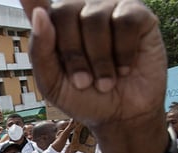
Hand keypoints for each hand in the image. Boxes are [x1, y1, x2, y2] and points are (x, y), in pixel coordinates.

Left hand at [21, 0, 167, 152]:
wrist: (121, 117)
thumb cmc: (84, 98)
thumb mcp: (52, 83)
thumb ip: (40, 51)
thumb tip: (41, 13)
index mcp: (55, 25)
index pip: (39, 4)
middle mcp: (82, 10)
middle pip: (65, 12)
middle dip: (72, 53)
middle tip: (83, 82)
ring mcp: (110, 9)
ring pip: (95, 18)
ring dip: (99, 59)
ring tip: (105, 82)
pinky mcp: (138, 15)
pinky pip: (125, 21)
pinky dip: (123, 52)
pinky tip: (124, 68)